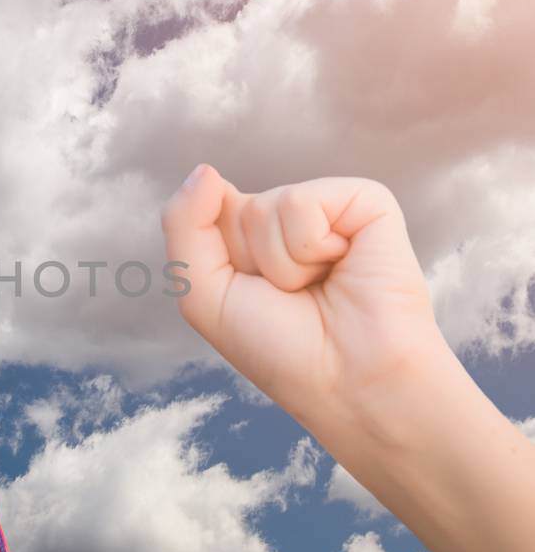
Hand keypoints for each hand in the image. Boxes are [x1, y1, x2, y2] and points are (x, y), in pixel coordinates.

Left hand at [160, 165, 447, 434]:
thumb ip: (184, 225)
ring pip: (268, 204)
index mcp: (252, 241)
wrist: (349, 382)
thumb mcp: (203, 293)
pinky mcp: (367, 203)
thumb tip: (205, 169)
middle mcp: (289, 222)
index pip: (207, 211)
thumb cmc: (281, 350)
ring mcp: (329, 210)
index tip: (251, 297)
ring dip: (283, 262)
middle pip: (235, 208)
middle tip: (293, 298)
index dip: (217, 258)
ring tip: (319, 288)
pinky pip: (304, 202)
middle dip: (251, 261)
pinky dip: (311, 246)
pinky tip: (341, 268)